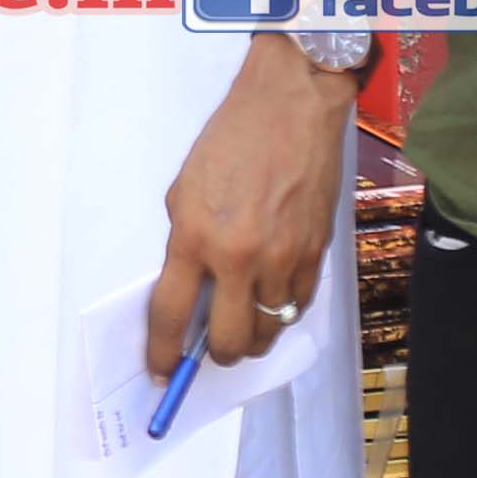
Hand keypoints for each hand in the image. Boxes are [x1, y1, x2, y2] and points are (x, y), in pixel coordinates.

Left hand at [150, 37, 350, 373]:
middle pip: (227, 341)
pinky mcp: (316, 253)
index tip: (160, 371)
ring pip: (268, 331)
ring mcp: (282, 258)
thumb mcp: (185, 190)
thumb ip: (185, 244)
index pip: (171, 315)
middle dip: (214, 356)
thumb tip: (189, 292)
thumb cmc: (231, 140)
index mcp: (195, 237)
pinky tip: (271, 301)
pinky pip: (298, 306)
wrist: (291, 107)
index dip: (163, 352)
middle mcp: (239, 256)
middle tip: (210, 350)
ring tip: (242, 325)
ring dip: (252, 338)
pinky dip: (282, 313)